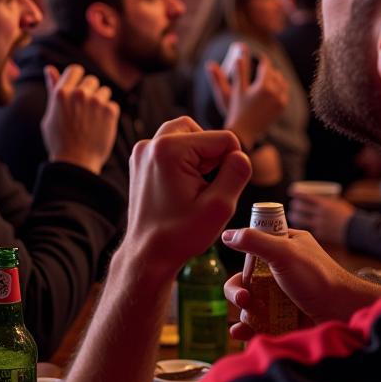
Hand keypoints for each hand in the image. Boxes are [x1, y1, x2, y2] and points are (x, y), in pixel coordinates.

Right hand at [41, 64, 119, 174]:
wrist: (76, 163)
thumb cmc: (59, 140)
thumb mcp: (50, 114)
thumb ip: (53, 89)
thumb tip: (49, 68)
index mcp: (61, 92)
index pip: (75, 69)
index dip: (77, 80)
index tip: (77, 92)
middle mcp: (79, 94)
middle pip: (91, 80)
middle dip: (89, 92)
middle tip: (84, 112)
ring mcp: (96, 102)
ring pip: (104, 91)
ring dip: (100, 102)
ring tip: (91, 121)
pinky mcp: (110, 111)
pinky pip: (112, 105)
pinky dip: (108, 115)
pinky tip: (99, 127)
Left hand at [122, 117, 251, 275]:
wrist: (148, 252)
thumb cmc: (181, 234)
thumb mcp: (220, 206)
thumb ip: (237, 173)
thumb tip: (240, 155)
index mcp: (169, 149)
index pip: (222, 138)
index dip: (233, 162)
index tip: (221, 189)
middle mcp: (151, 144)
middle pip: (198, 129)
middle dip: (211, 153)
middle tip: (210, 182)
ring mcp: (142, 152)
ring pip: (183, 135)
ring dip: (198, 154)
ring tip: (199, 184)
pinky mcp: (140, 161)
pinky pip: (169, 147)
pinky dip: (182, 159)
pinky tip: (184, 186)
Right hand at [206, 43, 288, 150]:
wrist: (244, 132)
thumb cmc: (235, 110)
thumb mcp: (233, 91)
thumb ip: (232, 74)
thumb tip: (223, 61)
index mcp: (262, 86)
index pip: (266, 66)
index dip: (263, 60)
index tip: (261, 57)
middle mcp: (274, 92)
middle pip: (274, 73)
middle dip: (268, 69)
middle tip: (263, 67)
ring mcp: (279, 100)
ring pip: (281, 81)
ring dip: (275, 78)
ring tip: (268, 77)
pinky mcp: (282, 107)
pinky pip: (284, 92)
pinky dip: (280, 88)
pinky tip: (272, 89)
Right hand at [221, 227, 380, 339]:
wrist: (344, 314)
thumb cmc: (319, 279)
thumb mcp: (284, 252)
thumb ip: (255, 241)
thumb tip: (227, 235)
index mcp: (285, 247)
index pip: (253, 247)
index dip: (243, 258)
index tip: (246, 269)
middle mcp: (282, 270)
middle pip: (246, 279)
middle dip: (237, 290)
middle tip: (243, 299)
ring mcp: (282, 296)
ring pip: (250, 302)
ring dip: (242, 311)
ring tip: (247, 321)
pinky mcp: (284, 318)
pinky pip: (258, 322)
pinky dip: (246, 328)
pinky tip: (240, 332)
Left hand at [288, 194, 355, 245]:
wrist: (356, 230)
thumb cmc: (348, 214)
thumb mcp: (338, 203)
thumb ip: (327, 201)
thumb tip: (315, 198)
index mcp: (325, 204)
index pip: (306, 197)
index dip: (297, 194)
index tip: (292, 192)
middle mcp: (320, 213)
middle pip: (300, 208)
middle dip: (294, 205)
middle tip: (293, 205)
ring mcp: (319, 224)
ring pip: (300, 219)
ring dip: (294, 216)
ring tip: (292, 215)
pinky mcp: (320, 234)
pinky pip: (306, 229)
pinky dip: (300, 226)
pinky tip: (297, 225)